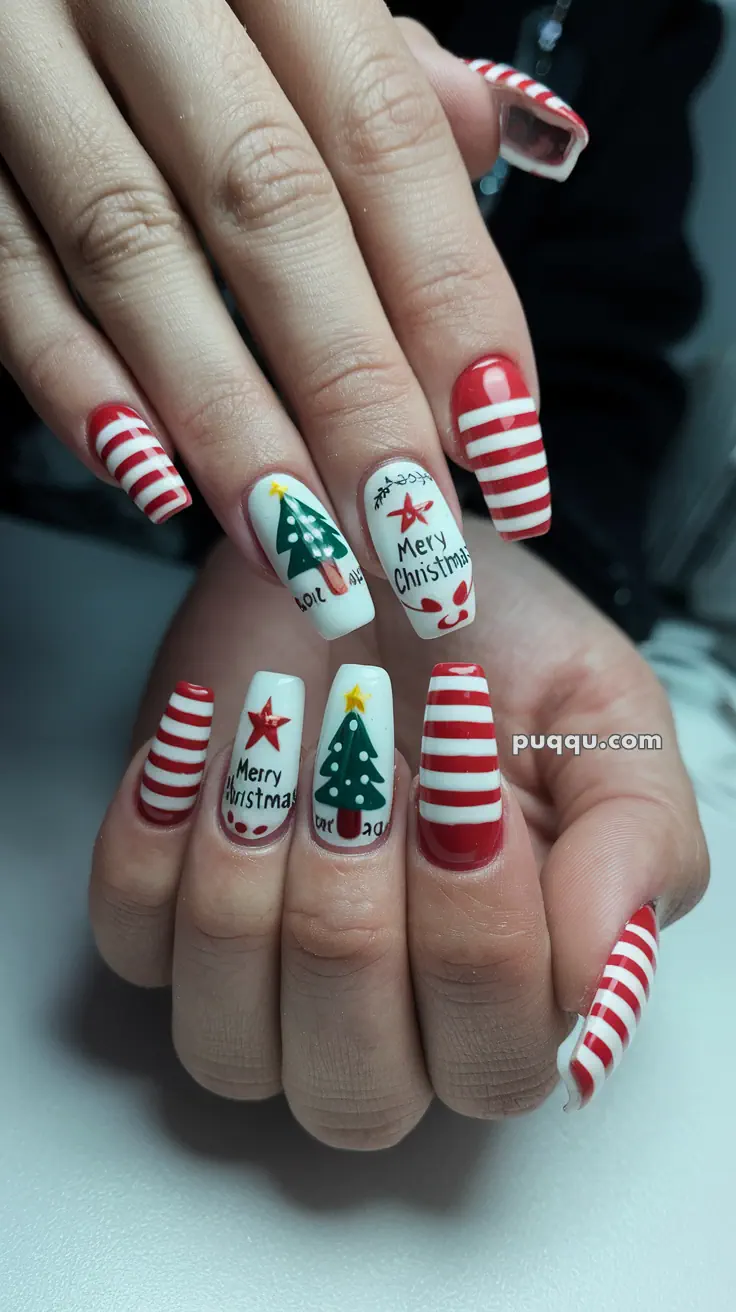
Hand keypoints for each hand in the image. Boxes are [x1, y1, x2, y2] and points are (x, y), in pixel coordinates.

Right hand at [0, 2, 585, 641]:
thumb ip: (376, 59)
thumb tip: (482, 133)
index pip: (380, 132)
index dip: (447, 293)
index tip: (499, 435)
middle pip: (270, 205)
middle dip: (351, 391)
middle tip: (409, 531)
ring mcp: (23, 59)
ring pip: (132, 250)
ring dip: (225, 419)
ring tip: (301, 544)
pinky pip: (2, 268)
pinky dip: (74, 380)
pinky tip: (153, 478)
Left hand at [89, 520, 705, 1144]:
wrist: (374, 552)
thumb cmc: (494, 642)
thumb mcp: (605, 717)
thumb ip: (636, 846)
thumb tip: (606, 982)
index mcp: (515, 991)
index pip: (493, 1057)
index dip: (475, 926)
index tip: (468, 777)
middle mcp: (387, 1019)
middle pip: (354, 1088)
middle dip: (352, 913)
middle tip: (364, 759)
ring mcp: (262, 982)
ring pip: (227, 1047)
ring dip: (247, 877)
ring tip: (276, 736)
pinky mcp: (161, 917)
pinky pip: (129, 944)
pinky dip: (154, 835)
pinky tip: (203, 738)